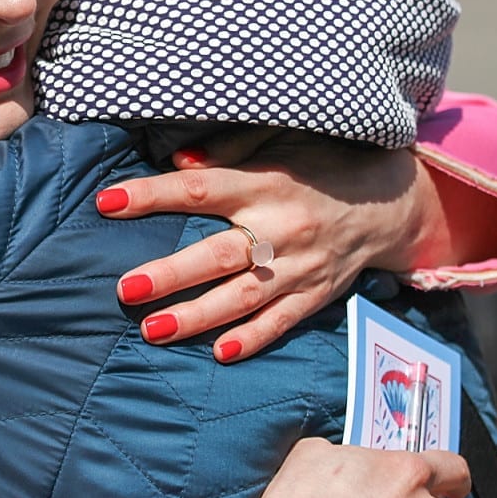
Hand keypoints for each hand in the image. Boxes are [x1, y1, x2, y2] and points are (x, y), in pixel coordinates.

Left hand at [99, 131, 447, 360]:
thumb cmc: (320, 167)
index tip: (108, 202)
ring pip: (243, 297)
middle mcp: (281, 228)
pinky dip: (253, 338)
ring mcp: (300, 267)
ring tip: (153, 330)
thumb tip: (179, 161)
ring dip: (197, 316)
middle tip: (125, 289)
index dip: (153, 195)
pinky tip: (220, 353)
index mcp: (265, 183)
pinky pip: (283, 322)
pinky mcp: (316, 294)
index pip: (200, 189)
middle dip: (171, 274)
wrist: (388, 202)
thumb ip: (229, 151)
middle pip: (218, 254)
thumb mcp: (280, 144)